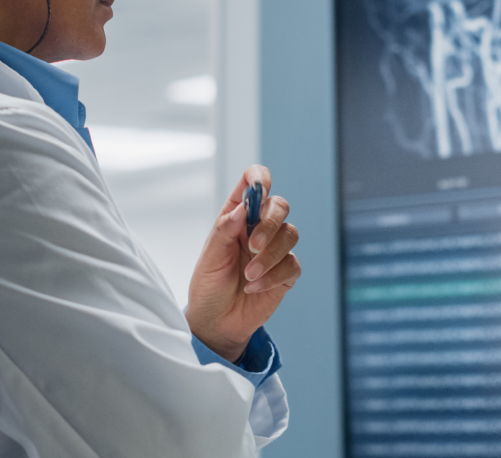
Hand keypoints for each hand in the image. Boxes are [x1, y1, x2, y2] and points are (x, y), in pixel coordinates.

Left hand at [187, 165, 300, 361]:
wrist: (217, 322)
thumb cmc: (209, 285)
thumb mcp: (210, 257)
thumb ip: (225, 229)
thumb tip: (244, 207)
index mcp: (237, 216)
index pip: (253, 182)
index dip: (259, 178)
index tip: (259, 189)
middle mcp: (258, 228)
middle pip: (279, 206)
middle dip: (270, 224)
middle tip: (253, 246)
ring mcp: (275, 250)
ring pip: (290, 234)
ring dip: (270, 256)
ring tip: (248, 275)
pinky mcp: (286, 273)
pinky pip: (292, 265)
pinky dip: (273, 276)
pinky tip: (254, 288)